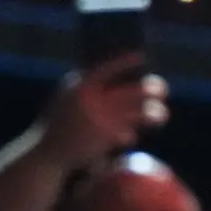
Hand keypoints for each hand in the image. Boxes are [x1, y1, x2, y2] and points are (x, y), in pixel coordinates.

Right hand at [35, 51, 168, 169]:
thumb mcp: (67, 101)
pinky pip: (127, 133)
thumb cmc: (59, 126)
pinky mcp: (105, 139)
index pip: (106, 69)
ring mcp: (99, 119)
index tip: (142, 56)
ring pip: (136, 113)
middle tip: (163, 89)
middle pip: (130, 91)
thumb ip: (88, 90)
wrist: (46, 155)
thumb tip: (121, 81)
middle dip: (150, 89)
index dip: (125, 61)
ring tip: (162, 115)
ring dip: (152, 114)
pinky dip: (130, 135)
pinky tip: (130, 138)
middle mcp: (90, 101)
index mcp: (77, 87)